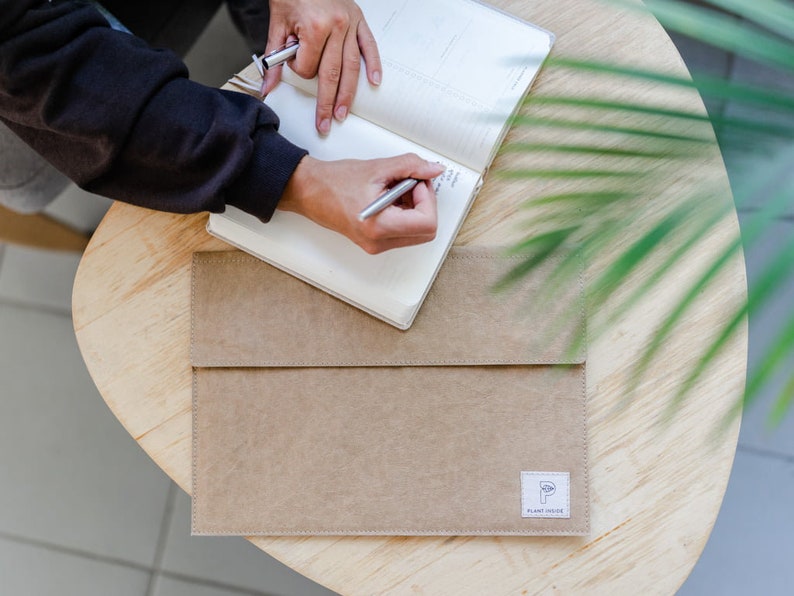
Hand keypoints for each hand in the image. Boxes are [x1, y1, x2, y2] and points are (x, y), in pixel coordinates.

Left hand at [263, 0, 381, 134]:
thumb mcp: (277, 24)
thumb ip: (273, 58)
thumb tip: (268, 86)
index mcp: (315, 27)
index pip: (309, 66)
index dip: (299, 71)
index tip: (294, 64)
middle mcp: (337, 26)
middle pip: (332, 74)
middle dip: (327, 103)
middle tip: (325, 123)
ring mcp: (351, 24)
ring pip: (351, 67)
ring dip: (347, 94)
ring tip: (342, 112)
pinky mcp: (360, 21)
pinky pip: (369, 47)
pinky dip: (374, 65)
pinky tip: (375, 82)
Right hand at [278, 154, 444, 253]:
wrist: (310, 191)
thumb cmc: (335, 182)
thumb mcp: (378, 168)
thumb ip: (411, 166)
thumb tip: (434, 170)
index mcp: (379, 227)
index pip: (427, 223)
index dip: (428, 199)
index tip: (418, 182)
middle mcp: (379, 243)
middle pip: (425, 231)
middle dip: (424, 204)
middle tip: (411, 183)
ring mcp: (377, 245)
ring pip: (416, 231)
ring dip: (414, 207)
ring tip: (394, 189)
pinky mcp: (375, 242)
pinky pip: (402, 231)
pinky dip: (404, 212)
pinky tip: (389, 197)